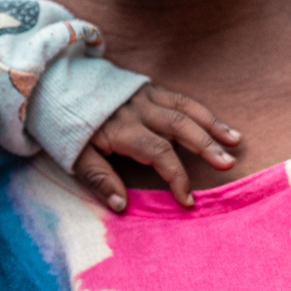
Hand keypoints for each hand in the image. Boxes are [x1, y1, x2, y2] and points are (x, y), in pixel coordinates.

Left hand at [71, 85, 238, 210]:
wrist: (55, 84)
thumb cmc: (65, 125)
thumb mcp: (74, 155)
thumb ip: (99, 179)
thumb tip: (122, 206)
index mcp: (122, 128)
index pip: (158, 153)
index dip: (176, 176)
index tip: (187, 200)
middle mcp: (138, 109)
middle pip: (179, 126)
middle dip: (205, 145)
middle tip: (227, 163)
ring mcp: (145, 95)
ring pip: (185, 109)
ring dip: (212, 125)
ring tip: (235, 141)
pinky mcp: (148, 88)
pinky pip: (180, 99)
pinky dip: (201, 111)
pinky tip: (217, 124)